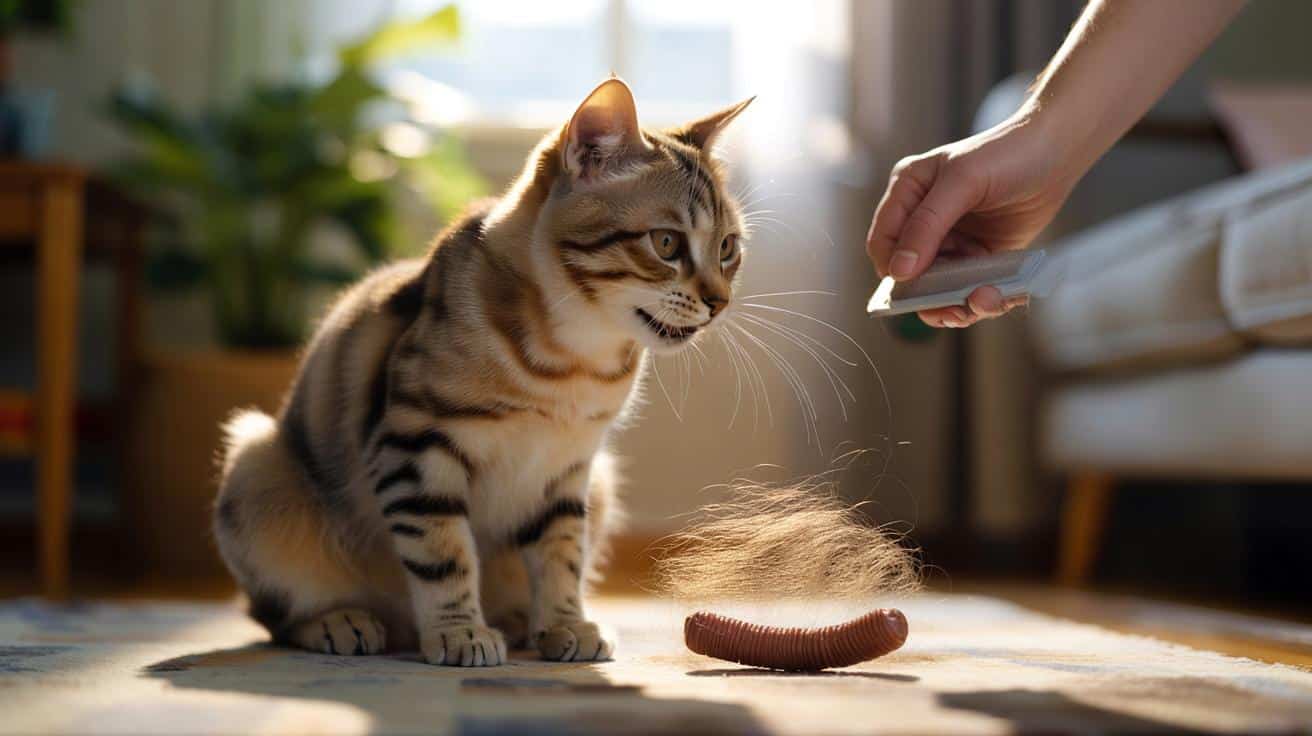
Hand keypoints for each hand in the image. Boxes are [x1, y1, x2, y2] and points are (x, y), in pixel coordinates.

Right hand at [865, 114, 1076, 327]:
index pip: (884, 242)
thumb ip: (927, 225)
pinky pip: (969, 287)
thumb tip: (899, 271)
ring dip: (959, 302)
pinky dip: (983, 298)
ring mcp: (951, 239)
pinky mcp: (977, 254)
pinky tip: (1001, 296)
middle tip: (953, 310)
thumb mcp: (962, 182)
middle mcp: (923, 219)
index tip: (917, 289)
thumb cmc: (1006, 154)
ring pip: (940, 287)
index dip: (894, 269)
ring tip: (984, 301)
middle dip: (930, 295)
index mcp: (908, 193)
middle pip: (910, 272)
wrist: (1058, 152)